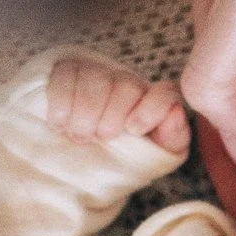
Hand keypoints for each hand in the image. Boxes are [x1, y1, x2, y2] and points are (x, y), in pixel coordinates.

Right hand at [44, 55, 189, 153]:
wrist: (74, 164)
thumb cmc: (119, 160)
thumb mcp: (151, 157)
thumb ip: (173, 138)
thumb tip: (175, 111)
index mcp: (153, 102)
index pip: (165, 93)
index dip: (152, 108)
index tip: (133, 130)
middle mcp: (126, 82)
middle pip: (126, 86)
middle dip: (111, 119)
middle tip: (101, 138)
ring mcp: (95, 73)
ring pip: (94, 81)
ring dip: (84, 117)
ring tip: (80, 136)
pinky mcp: (66, 71)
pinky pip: (64, 79)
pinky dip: (61, 106)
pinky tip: (60, 124)